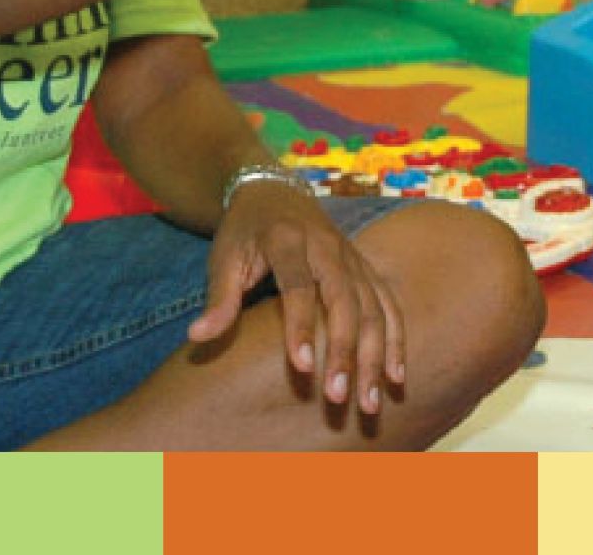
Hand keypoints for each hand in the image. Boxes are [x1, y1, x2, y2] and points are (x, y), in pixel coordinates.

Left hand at [186, 181, 406, 414]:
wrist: (273, 192)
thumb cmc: (244, 232)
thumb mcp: (223, 257)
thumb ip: (218, 297)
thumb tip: (197, 336)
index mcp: (287, 239)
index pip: (299, 286)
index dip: (301, 327)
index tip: (303, 368)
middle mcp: (327, 245)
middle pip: (344, 300)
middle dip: (345, 351)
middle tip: (339, 397)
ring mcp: (351, 256)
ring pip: (372, 307)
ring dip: (375, 356)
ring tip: (369, 401)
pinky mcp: (365, 268)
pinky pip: (388, 304)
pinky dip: (395, 340)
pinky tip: (395, 376)